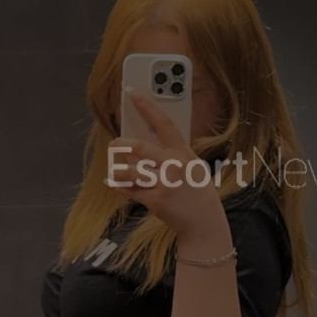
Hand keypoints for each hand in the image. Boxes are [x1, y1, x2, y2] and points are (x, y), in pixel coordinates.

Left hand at [106, 90, 223, 236]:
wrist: (204, 223)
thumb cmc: (199, 192)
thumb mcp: (194, 167)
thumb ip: (176, 154)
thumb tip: (150, 140)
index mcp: (184, 153)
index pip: (164, 124)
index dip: (147, 107)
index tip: (133, 93)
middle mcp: (173, 166)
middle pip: (138, 147)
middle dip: (120, 144)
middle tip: (115, 144)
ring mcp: (163, 184)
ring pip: (128, 170)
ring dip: (117, 168)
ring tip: (114, 167)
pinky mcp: (155, 201)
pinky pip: (129, 190)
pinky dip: (118, 185)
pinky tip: (113, 182)